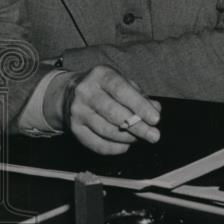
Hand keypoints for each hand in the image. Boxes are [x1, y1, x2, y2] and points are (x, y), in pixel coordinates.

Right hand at [45, 65, 160, 154]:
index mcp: (100, 75)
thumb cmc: (102, 88)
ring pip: (106, 130)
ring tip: (139, 139)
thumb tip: (155, 109)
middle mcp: (85, 92)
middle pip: (113, 113)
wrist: (67, 93)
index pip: (121, 90)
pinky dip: (115, 148)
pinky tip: (124, 145)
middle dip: (137, 127)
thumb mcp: (120, 82)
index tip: (155, 119)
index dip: (140, 106)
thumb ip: (139, 95)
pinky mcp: (74, 128)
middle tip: (154, 135)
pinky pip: (98, 144)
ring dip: (128, 138)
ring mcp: (77, 111)